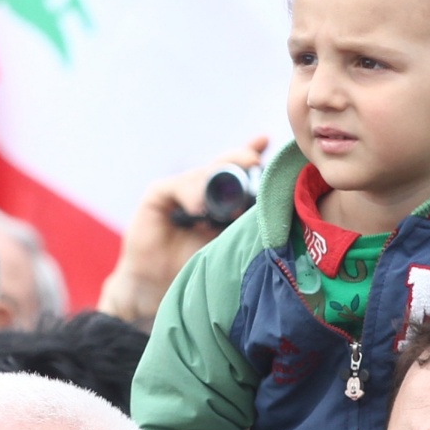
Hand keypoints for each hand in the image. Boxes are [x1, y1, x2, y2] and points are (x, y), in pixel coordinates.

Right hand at [96, 136, 267, 321]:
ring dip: (217, 183)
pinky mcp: (157, 194)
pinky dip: (191, 194)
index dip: (250, 153)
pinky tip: (198, 208)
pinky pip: (177, 185)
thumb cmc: (196, 268)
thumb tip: (271, 206)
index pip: (238, 171)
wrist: (158, 288)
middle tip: (253, 161)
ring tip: (232, 204)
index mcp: (221, 199)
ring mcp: (179, 190)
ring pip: (203, 174)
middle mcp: (201, 189)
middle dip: (239, 160)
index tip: (266, 141)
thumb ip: (242, 223)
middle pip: (223, 164)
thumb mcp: (227, 244)